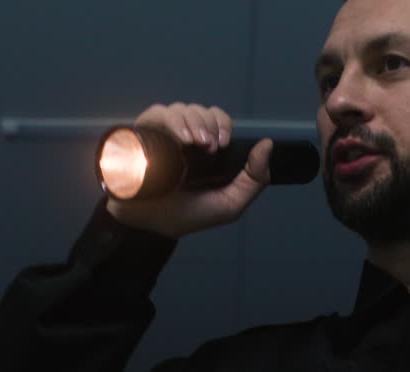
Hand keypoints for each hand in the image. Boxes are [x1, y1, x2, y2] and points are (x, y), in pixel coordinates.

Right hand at [106, 103, 273, 237]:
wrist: (150, 225)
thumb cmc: (186, 215)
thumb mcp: (230, 204)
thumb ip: (255, 179)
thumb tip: (267, 145)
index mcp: (202, 149)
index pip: (215, 119)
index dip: (222, 124)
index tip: (222, 143)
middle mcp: (182, 138)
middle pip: (200, 110)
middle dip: (208, 124)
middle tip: (208, 147)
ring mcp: (161, 135)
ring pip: (181, 109)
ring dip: (193, 122)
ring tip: (192, 145)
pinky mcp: (141, 134)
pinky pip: (157, 113)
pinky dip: (173, 121)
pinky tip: (180, 139)